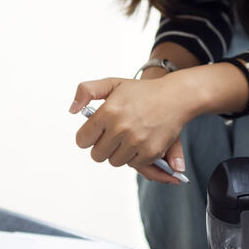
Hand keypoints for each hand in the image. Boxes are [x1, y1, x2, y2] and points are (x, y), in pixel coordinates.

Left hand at [70, 75, 187, 183]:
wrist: (175, 97)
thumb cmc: (141, 91)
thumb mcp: (112, 83)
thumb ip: (86, 91)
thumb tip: (72, 110)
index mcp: (108, 111)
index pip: (82, 140)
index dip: (87, 137)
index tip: (95, 133)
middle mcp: (121, 127)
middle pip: (97, 155)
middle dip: (102, 147)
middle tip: (112, 136)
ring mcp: (137, 141)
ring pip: (114, 162)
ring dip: (118, 153)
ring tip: (127, 138)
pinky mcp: (151, 151)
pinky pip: (134, 164)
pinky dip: (135, 157)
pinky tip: (139, 142)